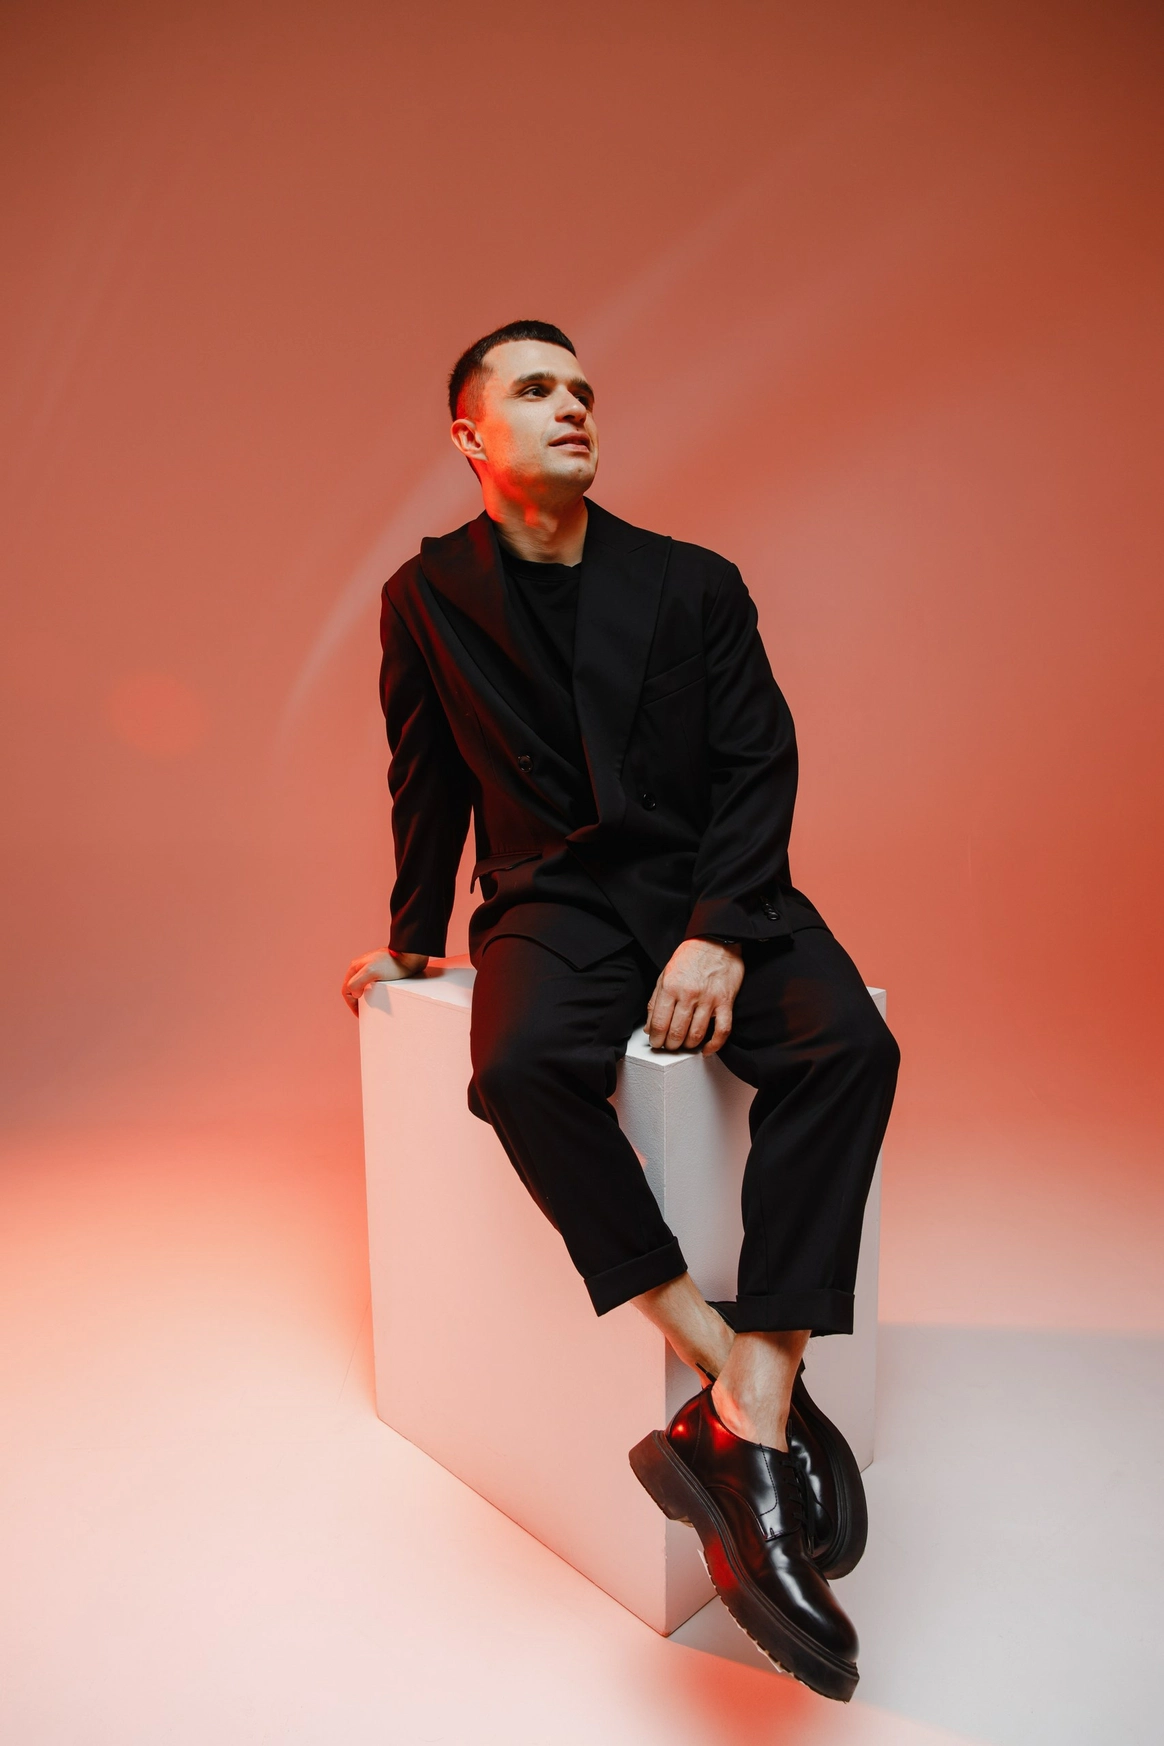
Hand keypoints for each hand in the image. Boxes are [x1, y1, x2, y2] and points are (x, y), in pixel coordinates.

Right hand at [341, 948, 428, 1013]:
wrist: (410, 956)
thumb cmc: (393, 963)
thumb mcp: (371, 972)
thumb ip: (357, 982)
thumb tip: (355, 993)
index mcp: (355, 967)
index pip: (346, 990)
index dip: (352, 1004)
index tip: (360, 1014)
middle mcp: (361, 966)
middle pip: (353, 988)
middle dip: (357, 1001)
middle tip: (365, 1012)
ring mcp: (371, 967)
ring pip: (363, 986)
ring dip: (365, 996)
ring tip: (372, 1005)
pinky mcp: (381, 970)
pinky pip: (373, 983)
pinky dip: (374, 992)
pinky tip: (381, 996)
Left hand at [645, 938, 743, 1054]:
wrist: (716, 941)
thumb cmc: (689, 957)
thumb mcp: (665, 975)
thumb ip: (655, 1002)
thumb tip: (650, 1027)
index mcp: (670, 987)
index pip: (659, 1023)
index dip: (656, 1039)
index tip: (657, 1042)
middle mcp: (688, 994)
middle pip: (677, 1032)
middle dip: (670, 1045)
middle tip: (669, 1045)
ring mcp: (708, 999)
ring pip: (697, 1034)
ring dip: (689, 1045)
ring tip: (685, 1045)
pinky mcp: (725, 1002)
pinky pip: (722, 1030)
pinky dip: (714, 1045)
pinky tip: (707, 1050)